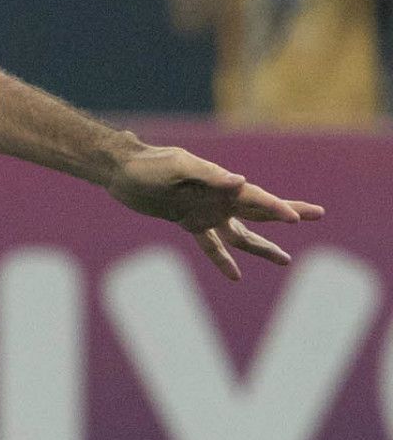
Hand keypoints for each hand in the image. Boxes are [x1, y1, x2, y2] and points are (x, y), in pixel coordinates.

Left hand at [106, 144, 323, 279]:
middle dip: (287, 212)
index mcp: (220, 182)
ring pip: (240, 234)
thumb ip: (208, 175)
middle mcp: (218, 197)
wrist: (121, 170)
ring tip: (285, 260)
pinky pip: (210, 245)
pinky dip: (221, 259)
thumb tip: (240, 181)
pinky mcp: (187, 221)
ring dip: (262, 246)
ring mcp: (205, 211)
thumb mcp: (176, 166)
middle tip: (318, 214)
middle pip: (259, 209)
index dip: (277, 207)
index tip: (296, 219)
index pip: (255, 197)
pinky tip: (234, 276)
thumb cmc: (149, 164)